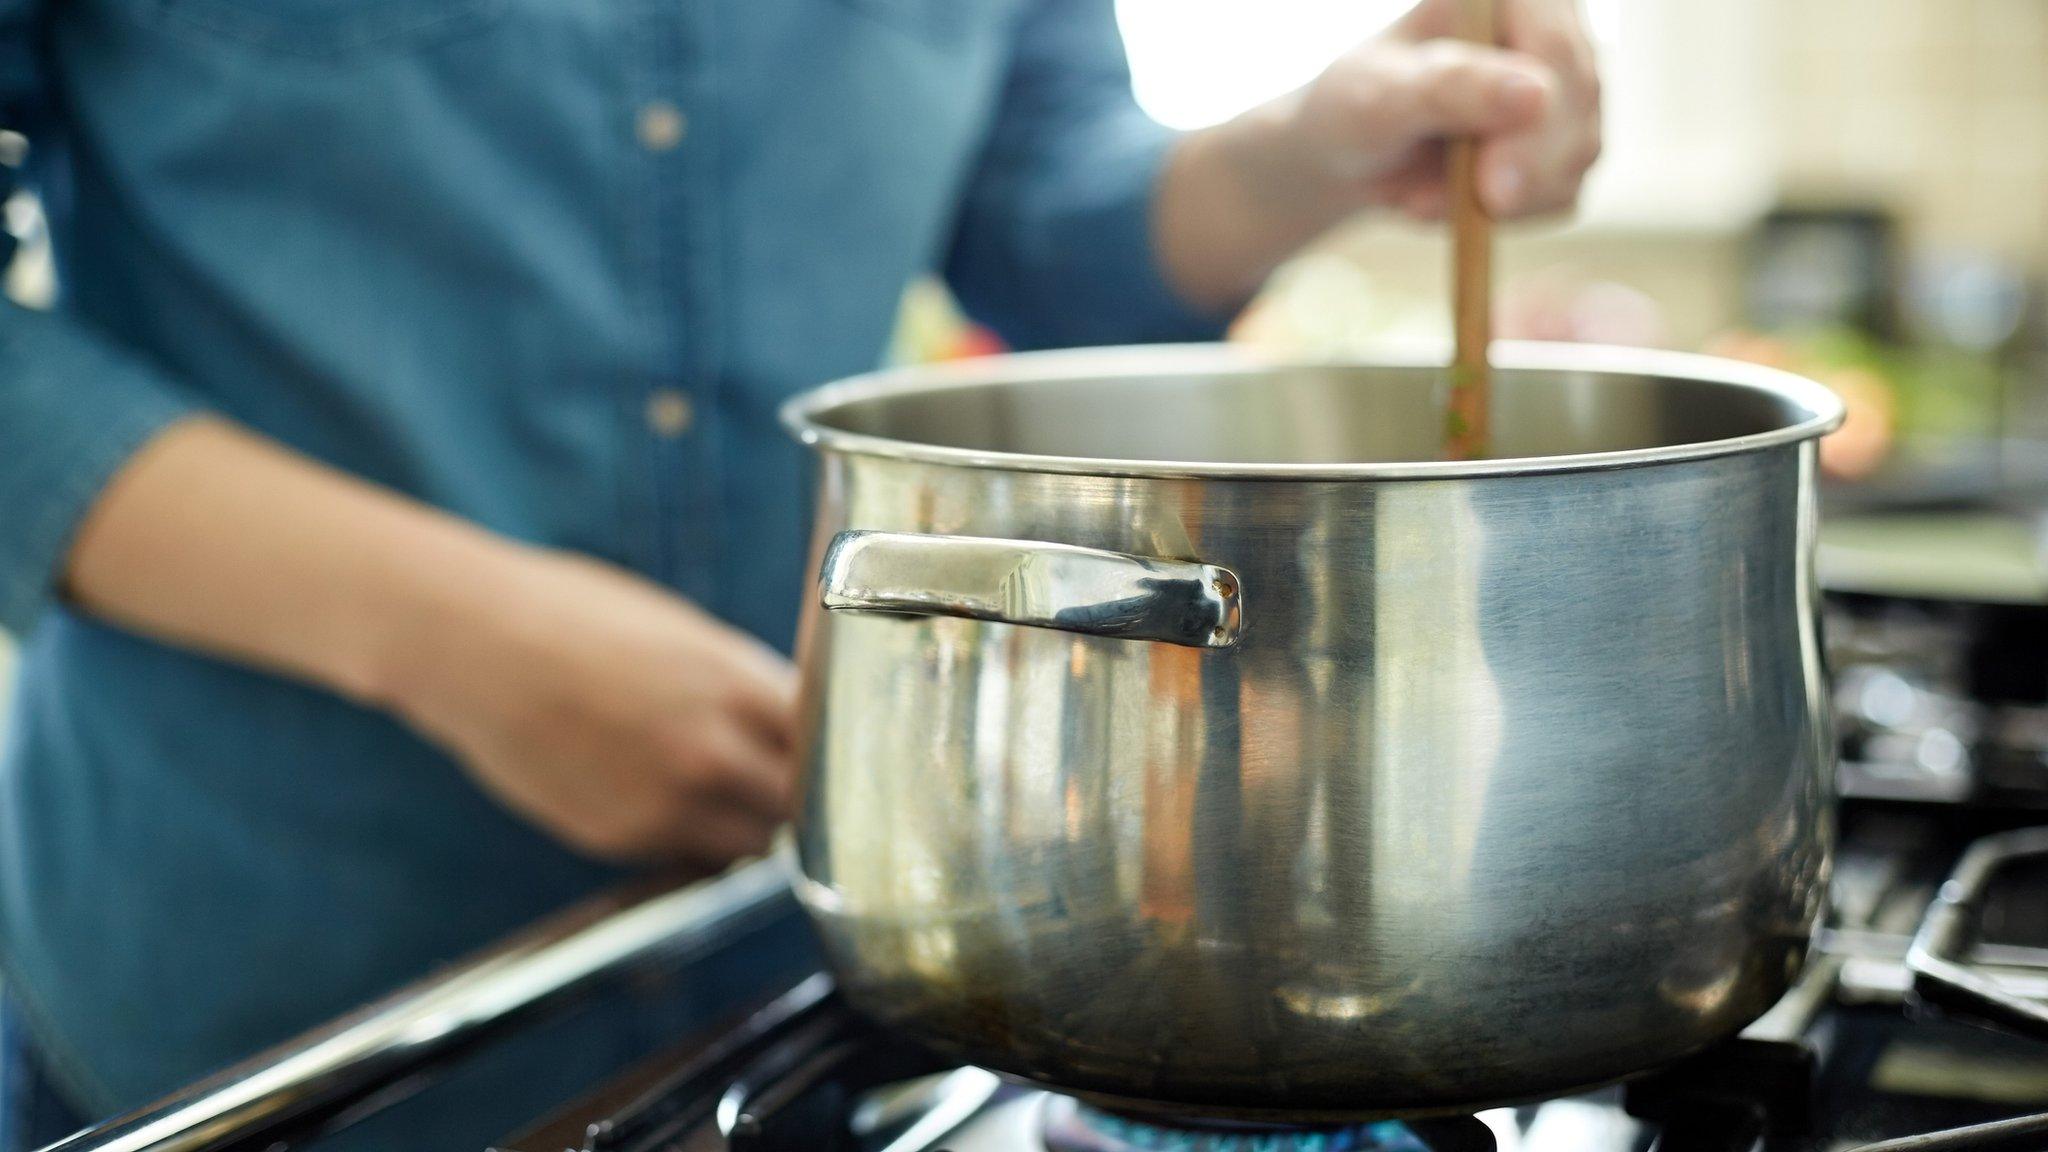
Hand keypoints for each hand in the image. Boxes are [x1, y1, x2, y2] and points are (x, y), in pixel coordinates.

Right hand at [379, 548, 797, 866]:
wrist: (469, 643)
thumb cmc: (572, 614)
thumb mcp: (681, 629)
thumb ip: (742, 681)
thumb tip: (789, 713)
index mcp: (736, 686)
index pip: (826, 743)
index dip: (832, 750)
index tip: (833, 750)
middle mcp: (710, 754)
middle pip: (798, 807)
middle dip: (799, 797)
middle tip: (787, 781)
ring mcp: (664, 803)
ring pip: (750, 846)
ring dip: (751, 827)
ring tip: (730, 794)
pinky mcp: (619, 837)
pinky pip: (686, 854)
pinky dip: (693, 837)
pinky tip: (668, 798)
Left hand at [1154, 0, 1602, 309]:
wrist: (1353, 153)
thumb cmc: (1355, 108)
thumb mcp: (1379, 97)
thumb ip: (1448, 89)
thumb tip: (1536, 96)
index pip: (1554, 51)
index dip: (1537, 125)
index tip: (1496, 192)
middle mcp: (1552, 32)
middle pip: (1577, 107)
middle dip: (1510, 174)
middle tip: (1426, 208)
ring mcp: (1568, 91)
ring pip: (1576, 157)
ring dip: (1497, 200)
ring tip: (1417, 199)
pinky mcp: (1566, 146)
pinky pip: (1561, 195)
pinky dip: (1503, 217)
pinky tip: (1449, 204)